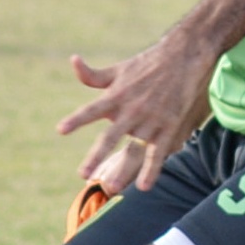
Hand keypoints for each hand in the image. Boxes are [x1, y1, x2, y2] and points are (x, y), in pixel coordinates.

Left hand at [56, 31, 216, 191]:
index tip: (61, 130)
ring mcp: (151, 119)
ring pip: (134, 148)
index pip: (92, 110)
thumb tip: (73, 61)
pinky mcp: (168, 126)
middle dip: (96, 155)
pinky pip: (157, 152)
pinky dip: (151, 169)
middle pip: (111, 135)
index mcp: (116, 95)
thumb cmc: (146, 64)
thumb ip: (93, 75)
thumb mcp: (118, 69)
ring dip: (124, 169)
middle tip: (83, 173)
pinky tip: (144, 186)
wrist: (183, 57)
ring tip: (111, 187)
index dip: (77, 120)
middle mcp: (132, 109)